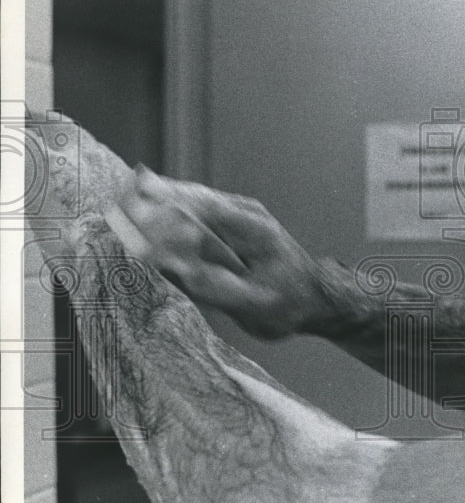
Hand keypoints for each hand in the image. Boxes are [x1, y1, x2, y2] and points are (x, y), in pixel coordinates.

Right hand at [108, 165, 332, 339]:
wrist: (316, 299)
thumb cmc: (287, 306)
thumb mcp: (252, 306)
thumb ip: (212, 286)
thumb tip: (173, 268)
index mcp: (249, 228)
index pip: (193, 208)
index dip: (155, 210)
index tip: (122, 213)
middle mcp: (244, 211)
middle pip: (187, 196)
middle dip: (149, 199)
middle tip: (111, 205)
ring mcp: (240, 213)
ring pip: (190, 197)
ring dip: (157, 200)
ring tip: (120, 204)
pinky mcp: (234, 221)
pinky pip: (196, 207)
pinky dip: (170, 208)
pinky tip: (147, 211)